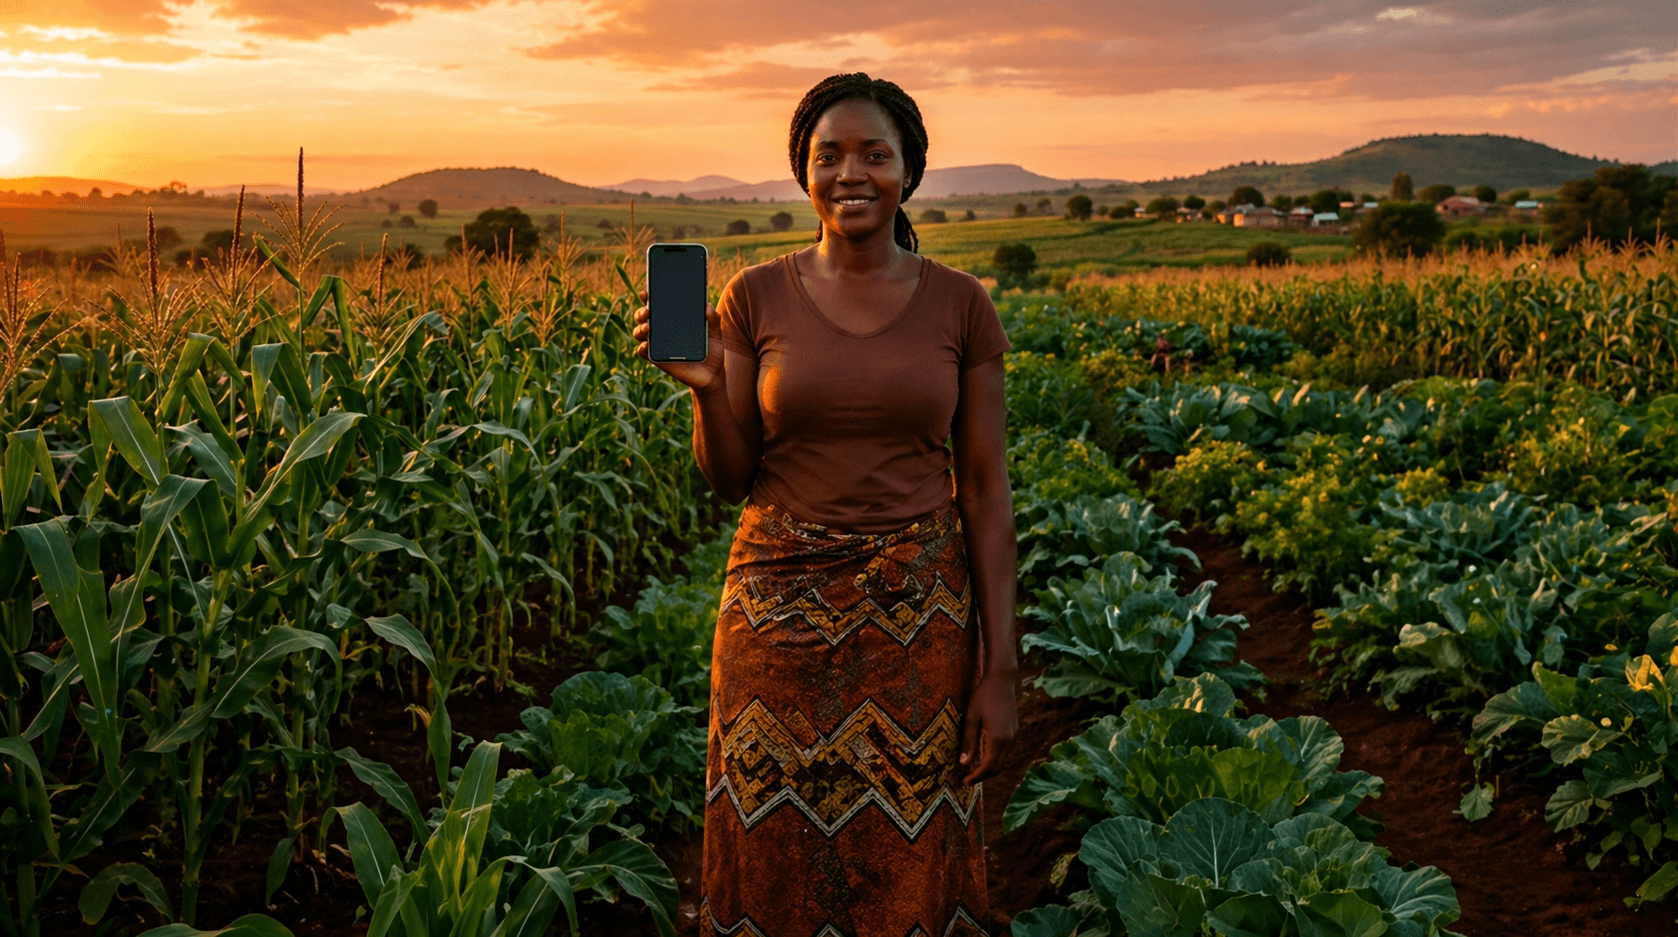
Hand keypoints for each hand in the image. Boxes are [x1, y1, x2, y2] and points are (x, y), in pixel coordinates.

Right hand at [632, 289, 724, 390]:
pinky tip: (646, 345)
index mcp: (674, 320)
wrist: (711, 375)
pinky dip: (641, 348)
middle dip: (641, 311)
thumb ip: (714, 321)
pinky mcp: (657, 359)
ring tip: (648, 327)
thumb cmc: (711, 352)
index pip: (658, 305)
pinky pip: (643, 352)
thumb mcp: (716, 335)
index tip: (646, 291)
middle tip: (648, 311)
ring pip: (639, 332)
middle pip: (644, 317)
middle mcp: (662, 330)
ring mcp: (658, 344)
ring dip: (640, 328)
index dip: (649, 296)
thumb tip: (708, 306)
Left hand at [959, 669, 1018, 785]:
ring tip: (973, 770)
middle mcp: (1009, 740)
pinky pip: (1006, 752)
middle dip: (983, 776)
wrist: (1002, 680)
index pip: (988, 767)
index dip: (976, 777)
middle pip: (998, 768)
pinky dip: (995, 759)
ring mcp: (1014, 736)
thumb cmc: (983, 696)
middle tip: (967, 779)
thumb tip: (963, 764)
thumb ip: (968, 742)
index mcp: (998, 738)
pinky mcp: (1015, 732)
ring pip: (1003, 761)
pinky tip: (983, 756)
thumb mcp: (971, 718)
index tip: (964, 782)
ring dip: (989, 768)